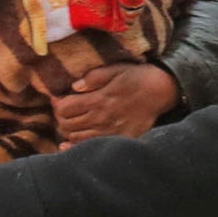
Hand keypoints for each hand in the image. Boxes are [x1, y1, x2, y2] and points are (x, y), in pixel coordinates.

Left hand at [51, 62, 175, 142]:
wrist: (161, 91)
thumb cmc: (137, 77)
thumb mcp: (115, 69)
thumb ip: (93, 77)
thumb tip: (74, 86)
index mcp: (98, 100)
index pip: (63, 109)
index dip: (57, 104)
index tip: (59, 98)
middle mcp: (101, 118)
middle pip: (66, 125)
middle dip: (60, 117)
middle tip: (64, 109)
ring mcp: (109, 132)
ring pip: (75, 137)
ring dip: (69, 130)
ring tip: (73, 121)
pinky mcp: (118, 139)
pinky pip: (91, 147)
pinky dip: (76, 146)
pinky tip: (69, 144)